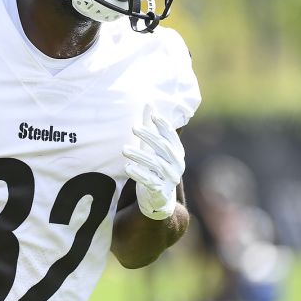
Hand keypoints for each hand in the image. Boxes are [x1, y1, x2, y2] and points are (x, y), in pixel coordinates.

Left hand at [123, 105, 187, 219]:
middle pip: (163, 147)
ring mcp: (170, 179)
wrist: (159, 198)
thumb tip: (149, 102)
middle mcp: (177, 164)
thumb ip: (151, 127)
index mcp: (177, 152)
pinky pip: (150, 181)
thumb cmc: (155, 167)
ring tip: (124, 149)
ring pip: (155, 164)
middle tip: (133, 127)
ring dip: (139, 155)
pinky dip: (139, 173)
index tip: (152, 115)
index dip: (163, 125)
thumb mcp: (153, 147)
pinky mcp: (160, 191)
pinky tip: (127, 167)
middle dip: (149, 136)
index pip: (171, 135)